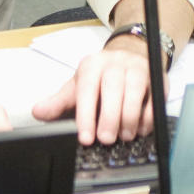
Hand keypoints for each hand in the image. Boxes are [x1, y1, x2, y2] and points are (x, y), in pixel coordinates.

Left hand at [32, 37, 161, 145]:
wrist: (129, 53)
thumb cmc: (101, 76)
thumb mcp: (78, 87)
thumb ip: (59, 102)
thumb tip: (38, 112)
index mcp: (92, 65)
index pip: (87, 89)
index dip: (86, 115)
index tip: (85, 138)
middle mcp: (115, 63)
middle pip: (112, 88)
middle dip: (109, 117)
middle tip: (106, 139)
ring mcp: (137, 68)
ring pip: (135, 90)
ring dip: (129, 117)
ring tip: (124, 136)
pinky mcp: (156, 76)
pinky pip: (155, 96)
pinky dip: (148, 116)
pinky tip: (140, 129)